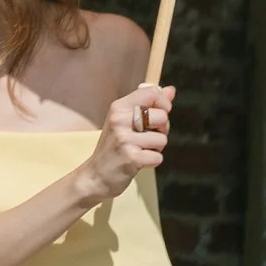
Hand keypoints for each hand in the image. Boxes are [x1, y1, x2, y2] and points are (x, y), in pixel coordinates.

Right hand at [79, 83, 169, 203]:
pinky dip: (152, 161)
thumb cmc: (113, 147)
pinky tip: (139, 161)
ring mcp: (125, 139)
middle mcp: (120, 120)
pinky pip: (158, 157)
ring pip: (162, 139)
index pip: (152, 93)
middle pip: (162, 116)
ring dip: (156, 148)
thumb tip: (170, 90)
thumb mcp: (125, 120)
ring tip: (140, 150)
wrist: (95, 175)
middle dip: (162, 129)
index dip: (163, 103)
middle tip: (147, 137)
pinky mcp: (132, 158)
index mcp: (119, 107)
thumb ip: (148, 104)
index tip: (160, 115)